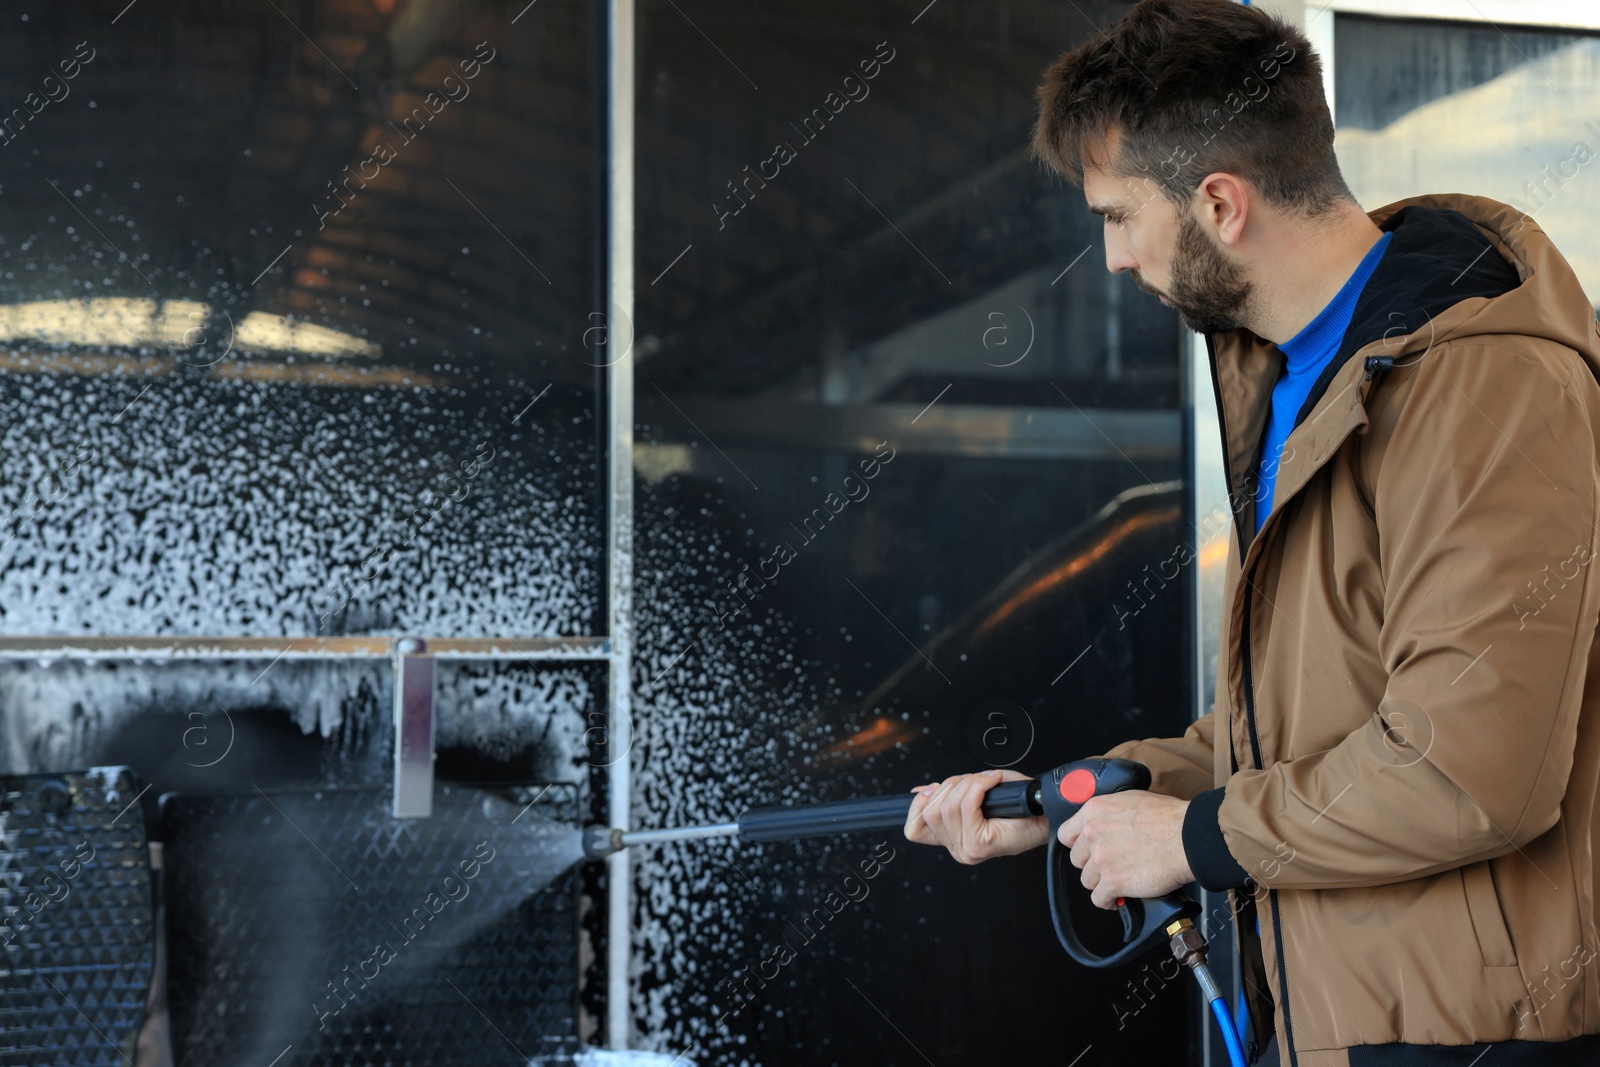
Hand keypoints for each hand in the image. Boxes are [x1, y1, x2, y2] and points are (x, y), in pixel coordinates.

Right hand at [904, 769, 1048, 863]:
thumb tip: (919, 791)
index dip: (916, 805)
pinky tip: (993, 782)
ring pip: (948, 807)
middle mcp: (956, 849)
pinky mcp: (979, 846)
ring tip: (987, 781)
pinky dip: (979, 786)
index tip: (930, 789)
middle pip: (931, 811)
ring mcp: (967, 850)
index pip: (914, 831)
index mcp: (951, 839)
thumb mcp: (973, 794)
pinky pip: (967, 806)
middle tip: (974, 780)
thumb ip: (946, 794)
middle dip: (951, 785)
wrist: (1044, 814)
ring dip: (968, 784)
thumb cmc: (1016, 805)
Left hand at [1057, 790, 1193, 908]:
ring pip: (1087, 880)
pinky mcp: (1113, 882)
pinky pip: (1099, 899)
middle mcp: (1092, 834)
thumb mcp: (1130, 799)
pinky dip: (1108, 901)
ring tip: (1119, 880)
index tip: (1087, 851)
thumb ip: (1109, 812)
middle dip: (1093, 864)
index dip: (1078, 845)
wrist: (1188, 837)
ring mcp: (1101, 859)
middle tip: (1110, 865)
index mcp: (1094, 811)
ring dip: (1102, 882)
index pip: (1066, 834)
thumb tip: (1104, 823)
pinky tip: (1118, 898)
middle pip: (1077, 859)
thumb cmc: (1169, 818)